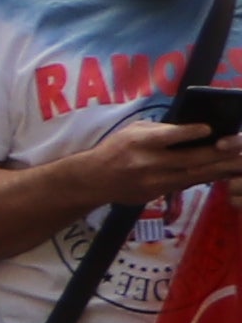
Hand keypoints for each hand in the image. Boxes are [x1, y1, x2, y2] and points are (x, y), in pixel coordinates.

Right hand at [97, 110, 230, 206]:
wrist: (94, 180)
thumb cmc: (115, 149)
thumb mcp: (131, 131)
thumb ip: (160, 130)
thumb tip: (193, 130)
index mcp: (138, 142)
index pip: (166, 137)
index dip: (188, 133)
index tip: (209, 128)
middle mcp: (147, 163)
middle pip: (189, 159)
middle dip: (217, 153)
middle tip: (238, 145)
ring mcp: (154, 182)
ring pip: (194, 175)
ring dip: (220, 168)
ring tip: (239, 162)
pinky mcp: (159, 194)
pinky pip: (188, 184)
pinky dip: (207, 177)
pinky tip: (223, 172)